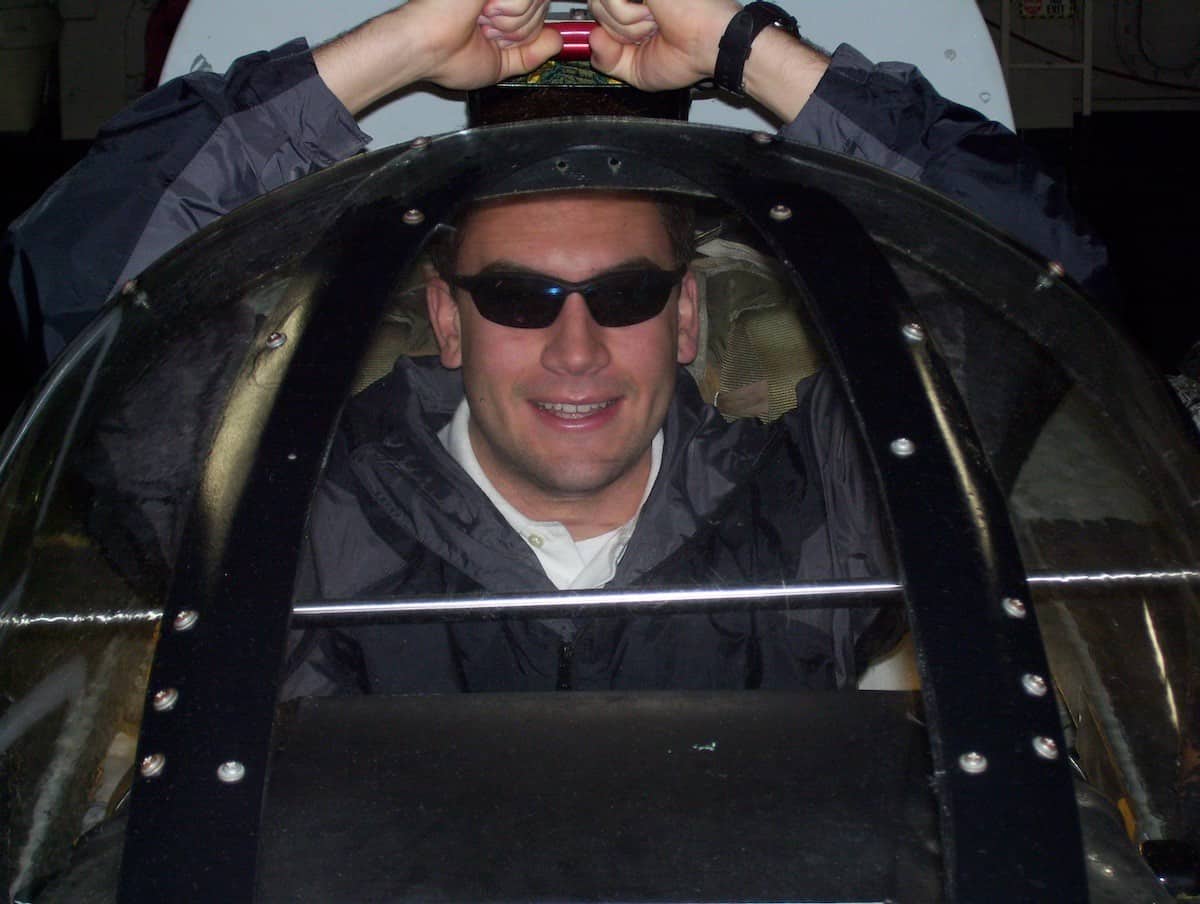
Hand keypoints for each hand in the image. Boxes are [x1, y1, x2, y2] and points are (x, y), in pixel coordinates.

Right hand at [316, 0, 561, 113]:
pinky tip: (481, 12)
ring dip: (512, 24)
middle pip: (543, 7)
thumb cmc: (446, 57)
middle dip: (520, 31)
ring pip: (536, 3)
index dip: (528, 32)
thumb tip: (557, 41)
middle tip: (487, 32)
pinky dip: (508, 13)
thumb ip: (531, 54)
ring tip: (481, 22)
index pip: (539, 13)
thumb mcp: (500, 65)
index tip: (501, 40)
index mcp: (500, 7)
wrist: (422, 48)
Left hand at [587, 0, 738, 90]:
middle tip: (650, 33)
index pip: (598, 13)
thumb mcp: (637, 70)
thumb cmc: (687, 55)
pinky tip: (654, 14)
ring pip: (599, 3)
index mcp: (635, 8)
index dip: (606, 33)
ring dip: (625, 25)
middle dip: (617, 32)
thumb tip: (593, 38)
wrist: (711, 45)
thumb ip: (608, 60)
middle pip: (594, 7)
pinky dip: (627, 16)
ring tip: (655, 23)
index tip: (630, 43)